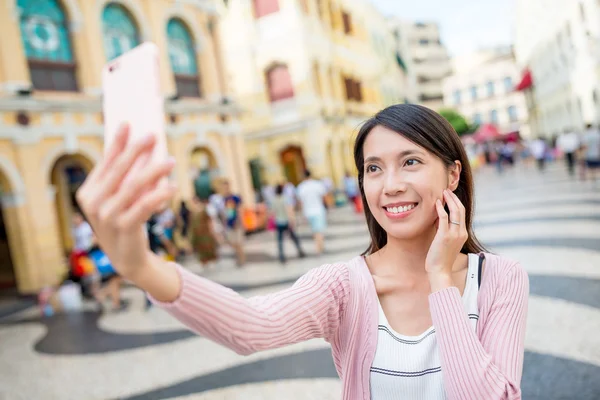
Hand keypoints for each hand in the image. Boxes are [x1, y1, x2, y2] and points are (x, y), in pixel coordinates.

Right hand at [76, 125, 176, 281]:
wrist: (128, 258)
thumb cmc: (126, 222)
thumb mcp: (120, 200)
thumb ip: (125, 179)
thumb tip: (144, 150)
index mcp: (88, 192)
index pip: (105, 163)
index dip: (116, 143)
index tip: (127, 123)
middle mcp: (94, 204)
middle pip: (118, 171)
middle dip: (136, 150)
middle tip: (153, 135)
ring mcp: (107, 217)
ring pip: (134, 187)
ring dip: (154, 171)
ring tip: (171, 161)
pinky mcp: (124, 228)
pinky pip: (144, 206)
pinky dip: (160, 195)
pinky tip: (173, 187)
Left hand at [426, 189, 467, 289]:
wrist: (440, 271)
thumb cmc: (440, 258)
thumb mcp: (445, 241)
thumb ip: (444, 229)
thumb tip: (438, 218)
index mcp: (463, 234)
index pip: (462, 214)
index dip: (456, 202)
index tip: (449, 195)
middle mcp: (461, 233)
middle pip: (460, 210)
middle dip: (453, 198)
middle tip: (446, 190)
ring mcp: (453, 234)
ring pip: (455, 212)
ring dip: (448, 200)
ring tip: (442, 193)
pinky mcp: (444, 236)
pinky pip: (444, 218)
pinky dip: (441, 209)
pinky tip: (436, 203)